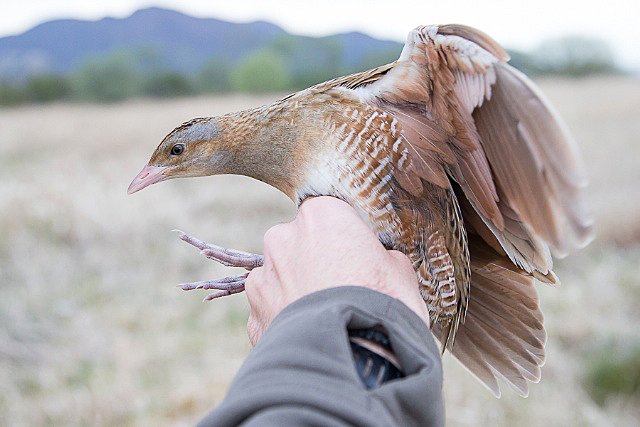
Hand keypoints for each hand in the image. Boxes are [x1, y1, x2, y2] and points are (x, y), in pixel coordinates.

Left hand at [245, 196, 429, 345]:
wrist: (353, 362)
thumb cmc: (383, 307)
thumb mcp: (401, 272)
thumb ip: (381, 257)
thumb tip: (379, 260)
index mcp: (321, 216)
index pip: (330, 214)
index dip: (345, 237)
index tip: (358, 257)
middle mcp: (283, 238)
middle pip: (298, 241)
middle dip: (314, 260)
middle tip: (340, 289)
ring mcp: (263, 277)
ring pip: (280, 276)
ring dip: (296, 290)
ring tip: (325, 319)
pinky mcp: (253, 315)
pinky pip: (271, 311)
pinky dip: (285, 321)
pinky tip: (310, 338)